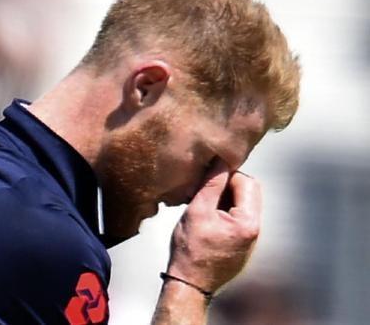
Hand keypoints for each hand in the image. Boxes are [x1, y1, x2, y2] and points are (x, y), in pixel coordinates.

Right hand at [166, 159, 261, 292]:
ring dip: (224, 199)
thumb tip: (220, 160)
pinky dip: (223, 212)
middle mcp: (255, 231)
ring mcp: (250, 239)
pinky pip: (238, 219)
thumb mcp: (197, 210)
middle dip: (226, 185)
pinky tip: (206, 219)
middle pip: (248, 192)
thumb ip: (211, 184)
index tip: (206, 179)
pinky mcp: (242, 245)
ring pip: (242, 205)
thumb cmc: (190, 250)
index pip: (246, 182)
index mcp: (248, 222)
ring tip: (202, 205)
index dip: (226, 175)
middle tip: (204, 190)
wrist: (190, 284)